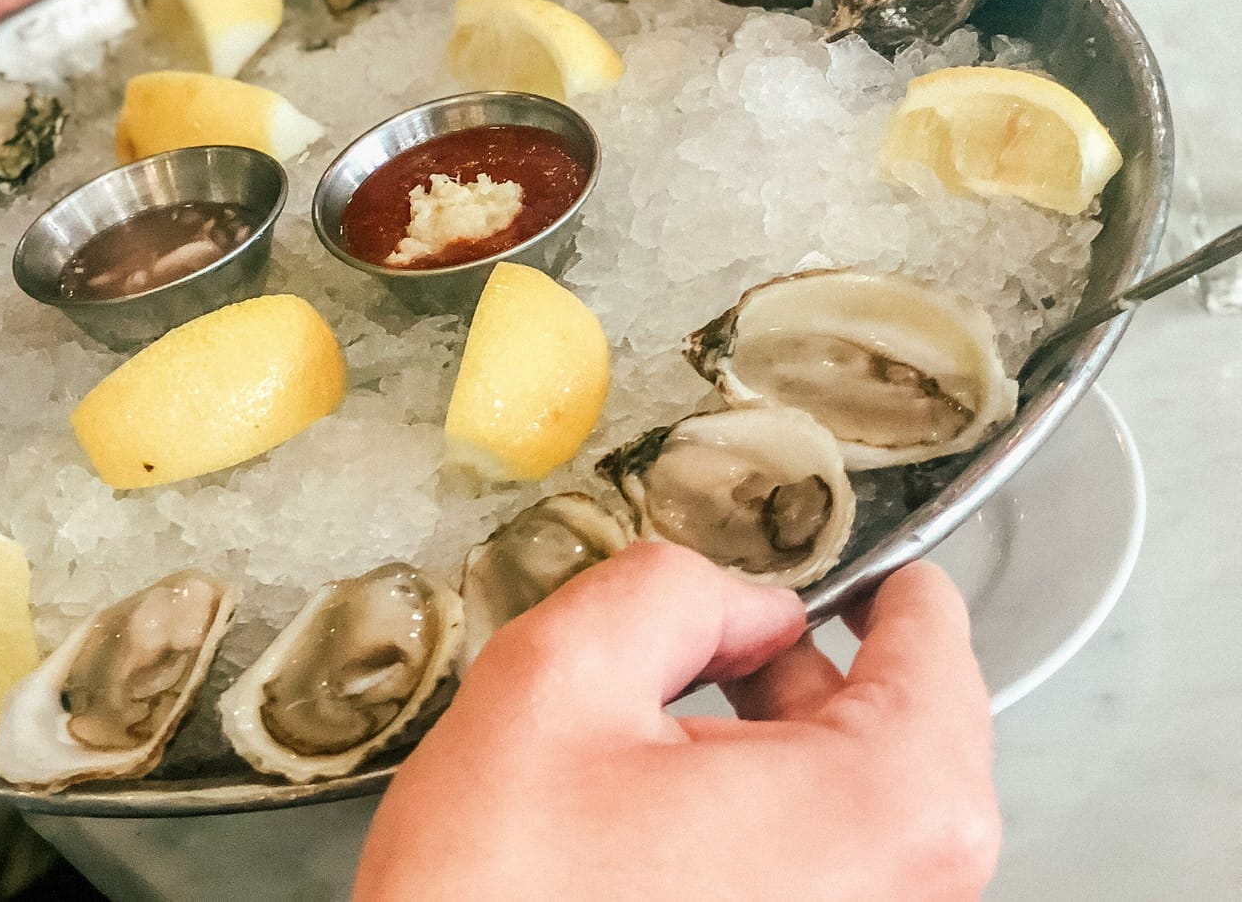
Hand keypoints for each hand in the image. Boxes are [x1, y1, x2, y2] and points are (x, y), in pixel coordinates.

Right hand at [355, 544, 997, 901]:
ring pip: (863, 813)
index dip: (879, 586)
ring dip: (781, 755)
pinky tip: (665, 821)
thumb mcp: (561, 676)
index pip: (935, 648)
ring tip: (666, 740)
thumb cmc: (504, 895)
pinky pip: (828, 877)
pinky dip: (769, 832)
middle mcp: (909, 895)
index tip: (846, 570)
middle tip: (715, 647)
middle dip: (807, 676)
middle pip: (905, 735)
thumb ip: (670, 592)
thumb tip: (734, 599)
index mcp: (881, 806)